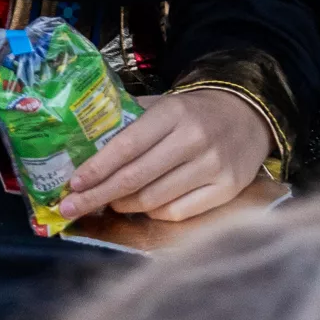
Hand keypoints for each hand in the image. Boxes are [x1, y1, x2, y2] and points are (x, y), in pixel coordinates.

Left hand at [57, 88, 271, 222]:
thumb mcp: (164, 105)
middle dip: (98, 195)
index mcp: (174, 113)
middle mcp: (194, 139)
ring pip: (154, 200)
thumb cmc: (194, 113)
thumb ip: (130, 122)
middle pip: (136, 178)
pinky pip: (177, 213)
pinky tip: (146, 206)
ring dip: (124, 205)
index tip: (73, 184)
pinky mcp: (226, 189)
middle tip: (70, 207)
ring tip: (112, 202)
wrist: (248, 116)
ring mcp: (213, 166)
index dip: (97, 168)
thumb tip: (83, 148)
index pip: (127, 145)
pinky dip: (154, 213)